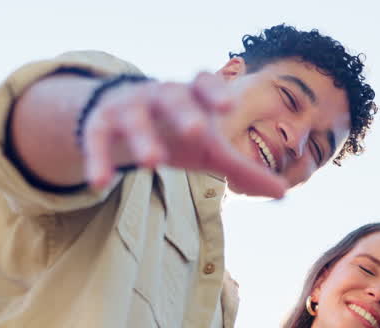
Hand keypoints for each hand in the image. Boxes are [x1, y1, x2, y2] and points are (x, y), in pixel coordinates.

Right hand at [79, 72, 286, 196]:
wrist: (126, 117)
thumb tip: (283, 193)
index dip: (214, 92)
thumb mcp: (212, 150)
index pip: (204, 83)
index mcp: (192, 96)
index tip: (226, 106)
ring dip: (143, 138)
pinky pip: (96, 138)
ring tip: (153, 163)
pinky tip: (100, 182)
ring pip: (134, 118)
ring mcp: (129, 107)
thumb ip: (244, 169)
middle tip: (198, 132)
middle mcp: (160, 95)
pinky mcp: (100, 124)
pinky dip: (98, 158)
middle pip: (172, 98)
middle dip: (184, 113)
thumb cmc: (180, 132)